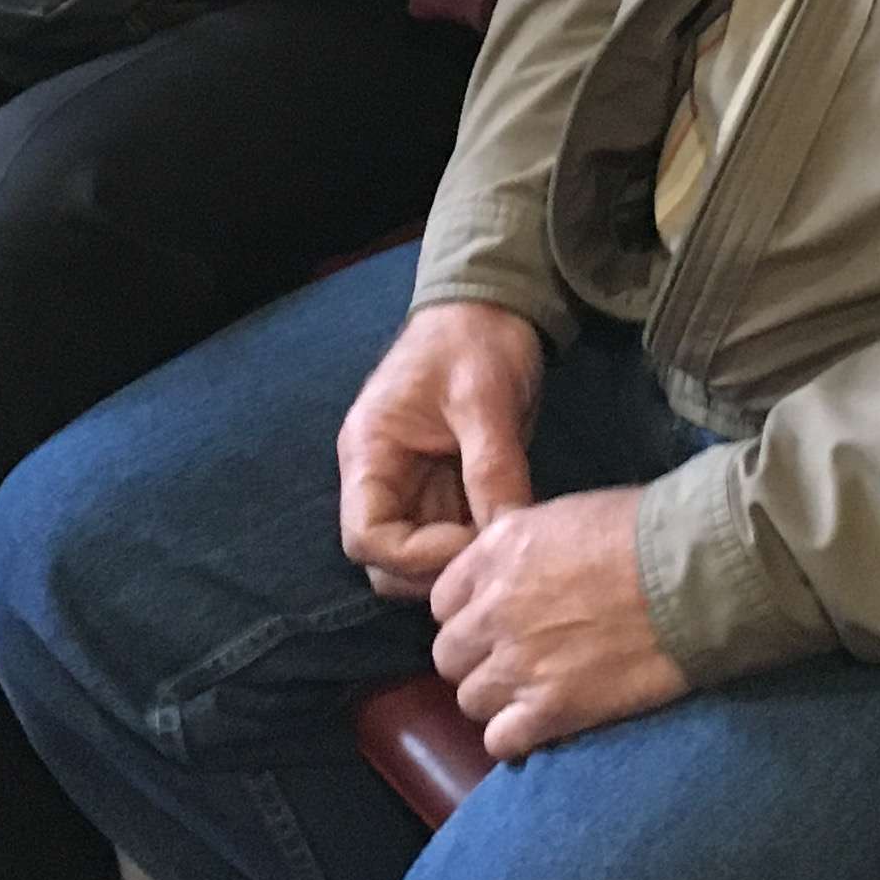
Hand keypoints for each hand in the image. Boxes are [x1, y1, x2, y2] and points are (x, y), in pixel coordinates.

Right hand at [339, 302, 544, 603]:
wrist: (492, 308)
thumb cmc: (475, 340)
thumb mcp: (485, 398)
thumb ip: (491, 467)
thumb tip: (506, 535)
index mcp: (369, 453)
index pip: (366, 538)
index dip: (415, 556)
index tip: (470, 539)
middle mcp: (382, 479)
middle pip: (387, 562)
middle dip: (436, 571)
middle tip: (493, 559)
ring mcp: (412, 487)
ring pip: (420, 558)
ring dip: (458, 564)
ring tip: (507, 548)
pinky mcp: (445, 490)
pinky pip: (452, 537)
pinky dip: (478, 546)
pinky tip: (512, 537)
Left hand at [429, 488, 689, 758]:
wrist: (695, 574)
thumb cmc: (643, 531)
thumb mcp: (563, 516)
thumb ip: (518, 549)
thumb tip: (508, 571)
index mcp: (494, 554)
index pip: (443, 602)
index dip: (470, 614)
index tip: (496, 621)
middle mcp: (494, 610)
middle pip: (450, 655)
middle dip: (478, 658)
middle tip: (517, 658)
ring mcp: (519, 664)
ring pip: (470, 700)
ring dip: (498, 698)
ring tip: (535, 691)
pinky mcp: (551, 710)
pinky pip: (501, 741)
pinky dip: (517, 736)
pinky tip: (544, 723)